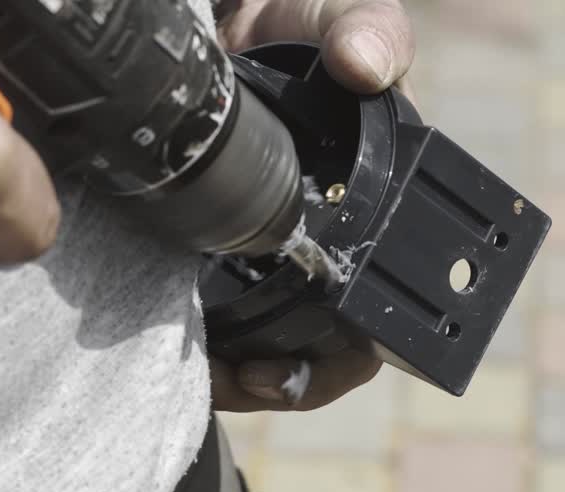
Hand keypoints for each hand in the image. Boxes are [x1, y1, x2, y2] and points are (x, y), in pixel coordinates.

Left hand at [210, 0, 414, 411]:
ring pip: (268, 343)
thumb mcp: (340, 15)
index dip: (344, 352)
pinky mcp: (210, 247)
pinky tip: (189, 351)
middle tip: (250, 382)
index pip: (375, 307)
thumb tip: (367, 68)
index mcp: (370, 213)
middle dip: (291, 377)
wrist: (217, 21)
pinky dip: (205, 348)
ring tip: (219, 378)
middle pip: (324, 346)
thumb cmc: (297, 25)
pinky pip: (216, 318)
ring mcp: (264, 251)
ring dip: (245, 375)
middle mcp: (322, 244)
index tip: (297, 364)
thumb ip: (369, 28)